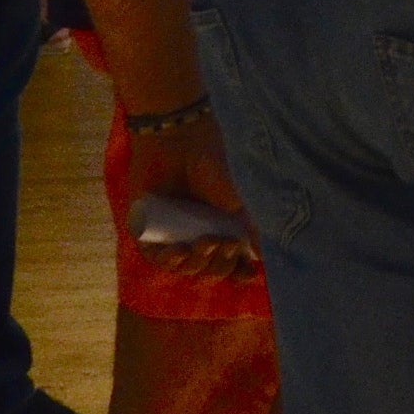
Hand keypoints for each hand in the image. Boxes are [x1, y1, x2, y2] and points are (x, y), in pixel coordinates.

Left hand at [135, 109, 265, 279]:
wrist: (180, 140)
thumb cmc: (215, 165)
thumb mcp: (242, 200)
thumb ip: (254, 230)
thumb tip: (266, 260)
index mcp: (223, 229)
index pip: (233, 263)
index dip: (240, 272)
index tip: (250, 273)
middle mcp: (198, 234)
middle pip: (210, 269)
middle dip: (220, 264)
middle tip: (225, 243)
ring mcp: (173, 234)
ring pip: (184, 267)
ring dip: (196, 264)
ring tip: (204, 244)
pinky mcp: (147, 230)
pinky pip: (156, 258)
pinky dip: (169, 260)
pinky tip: (180, 252)